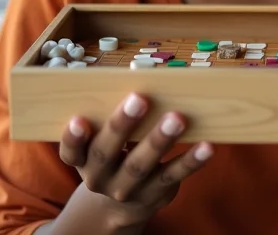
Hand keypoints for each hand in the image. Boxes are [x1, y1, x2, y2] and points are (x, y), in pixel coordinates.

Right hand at [59, 92, 211, 226]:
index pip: (70, 152)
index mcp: (82, 159)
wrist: (121, 206)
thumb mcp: (102, 138)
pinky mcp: (155, 193)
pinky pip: (173, 175)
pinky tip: (206, 146)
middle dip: (123, 125)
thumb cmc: (113, 154)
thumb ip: (111, 112)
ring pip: (141, 165)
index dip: (73, 137)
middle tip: (139, 99)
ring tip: (177, 118)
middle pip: (107, 153)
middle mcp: (100, 177)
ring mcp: (127, 189)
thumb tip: (136, 71)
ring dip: (160, 140)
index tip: (79, 119)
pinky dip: (191, 161)